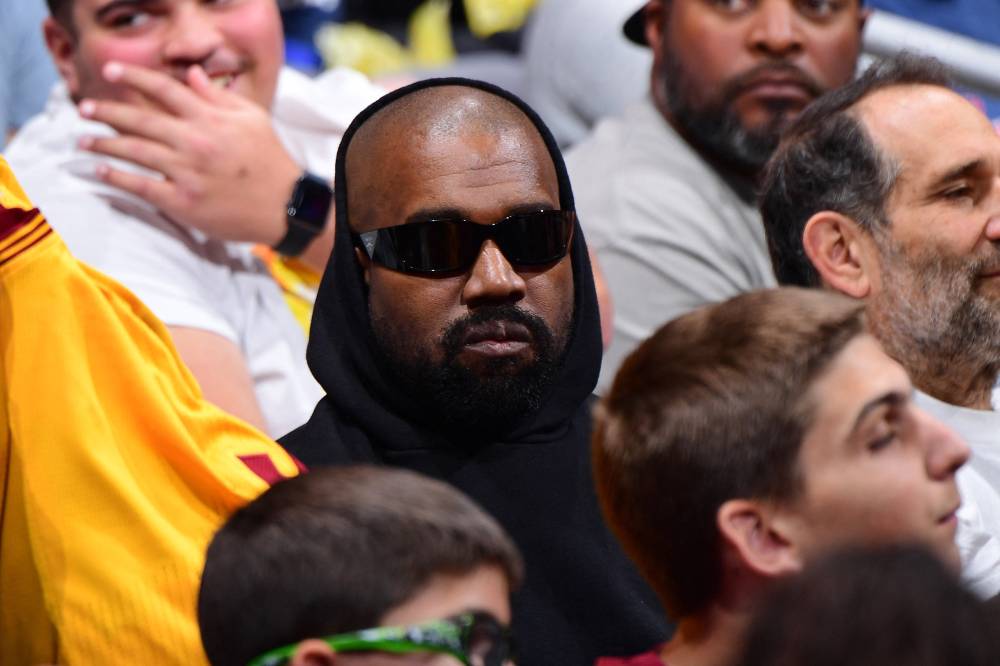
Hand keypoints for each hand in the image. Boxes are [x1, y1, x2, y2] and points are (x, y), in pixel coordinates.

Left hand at [78, 61, 299, 245]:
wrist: (285, 206)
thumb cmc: (269, 160)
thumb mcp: (251, 119)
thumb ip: (217, 96)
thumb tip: (190, 75)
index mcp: (211, 118)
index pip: (163, 89)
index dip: (133, 77)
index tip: (110, 72)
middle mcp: (195, 142)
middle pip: (140, 119)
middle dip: (107, 112)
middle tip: (84, 109)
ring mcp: (187, 173)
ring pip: (134, 152)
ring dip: (103, 143)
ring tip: (82, 139)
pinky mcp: (184, 202)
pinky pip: (141, 186)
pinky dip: (117, 177)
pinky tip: (101, 169)